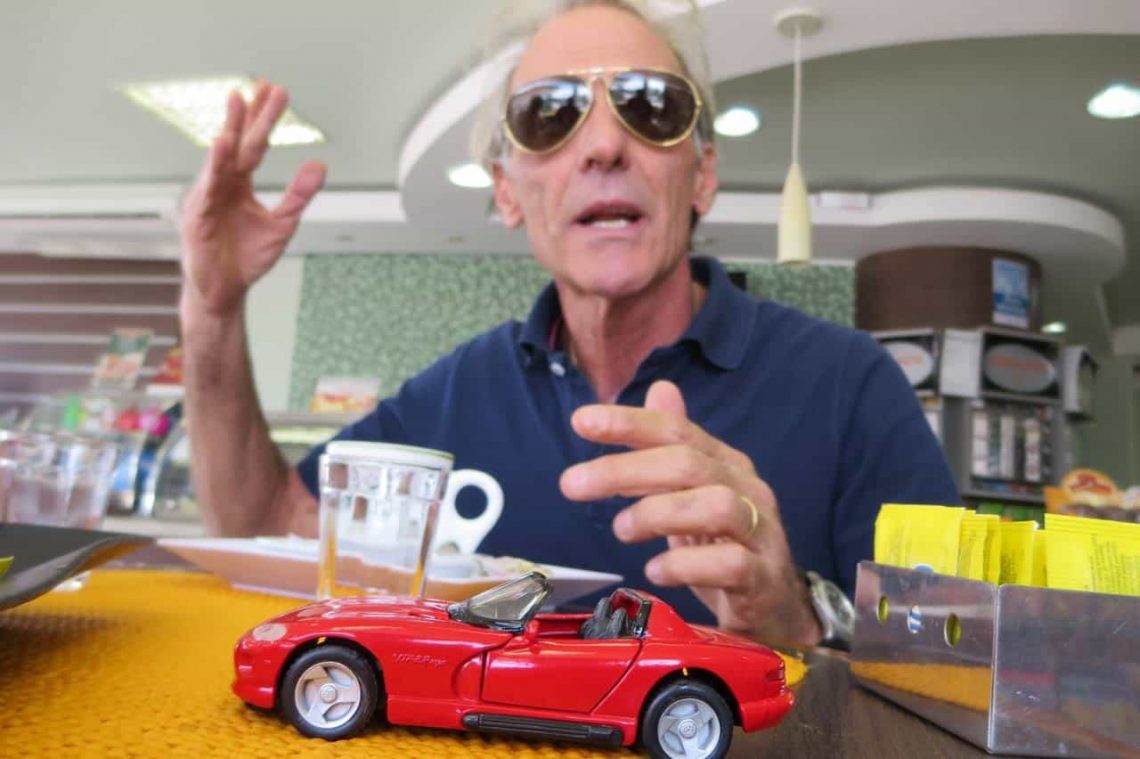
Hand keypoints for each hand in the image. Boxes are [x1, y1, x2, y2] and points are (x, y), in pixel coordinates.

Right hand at [179, 82, 325, 316]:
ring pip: (221, 158)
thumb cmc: (247, 258)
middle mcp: (221, 184)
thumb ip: (299, 194)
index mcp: (238, 183)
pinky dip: (215, 164)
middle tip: (263, 85)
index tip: (273, 92)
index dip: (263, 119)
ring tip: (238, 102)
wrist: (225, 291)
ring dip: (230, 130)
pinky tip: (222, 144)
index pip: (254, 145)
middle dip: (251, 114)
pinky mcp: (199, 215)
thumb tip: (319, 165)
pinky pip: (209, 185)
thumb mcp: (282, 223)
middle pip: (239, 143)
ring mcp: (208, 197)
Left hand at [560, 380, 820, 646]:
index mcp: (726, 465)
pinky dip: (685, 565)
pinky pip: (730, 563)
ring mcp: (760, 534)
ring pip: (717, 506)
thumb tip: (659, 389)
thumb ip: (673, 448)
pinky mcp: (762, 578)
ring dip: (657, 513)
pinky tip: (655, 570)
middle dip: (625, 469)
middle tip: (573, 484)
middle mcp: (747, 490)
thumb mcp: (694, 494)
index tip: (581, 421)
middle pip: (688, 463)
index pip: (676, 431)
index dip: (629, 423)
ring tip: (621, 529)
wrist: (776, 609)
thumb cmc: (727, 547)